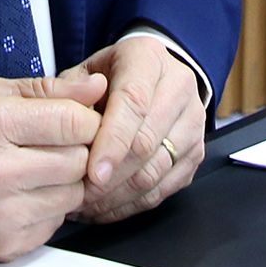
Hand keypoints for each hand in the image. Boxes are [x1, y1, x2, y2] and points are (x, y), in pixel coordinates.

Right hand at [0, 74, 105, 261]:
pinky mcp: (5, 246)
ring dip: (65, 182)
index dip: (85, 119)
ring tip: (33, 170)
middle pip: (81, 160)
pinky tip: (20, 196)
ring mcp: (0, 214)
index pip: (75, 123)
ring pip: (74, 195)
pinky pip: (56, 224)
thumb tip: (96, 87)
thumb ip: (46, 90)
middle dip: (77, 150)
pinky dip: (47, 209)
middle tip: (52, 145)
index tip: (75, 120)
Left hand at [60, 35, 204, 223]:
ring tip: (84, 205)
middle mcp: (178, 87)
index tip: (92, 172)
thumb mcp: (83, 70)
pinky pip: (165, 189)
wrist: (150, 75)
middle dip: (110, 177)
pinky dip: (132, 205)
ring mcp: (192, 122)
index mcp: (147, 59)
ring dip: (118, 196)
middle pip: (146, 143)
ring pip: (156, 171)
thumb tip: (70, 116)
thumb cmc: (111, 75)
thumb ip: (70, 91)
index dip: (112, 141)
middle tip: (77, 195)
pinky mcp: (195, 153)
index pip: (133, 103)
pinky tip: (104, 207)